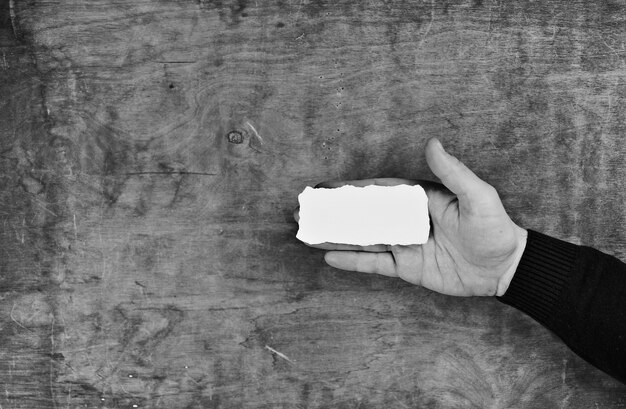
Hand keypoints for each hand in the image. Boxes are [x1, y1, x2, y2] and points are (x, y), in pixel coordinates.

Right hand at [294, 138, 526, 296]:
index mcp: (418, 199)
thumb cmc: (494, 229)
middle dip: (333, 212)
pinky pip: (374, 265)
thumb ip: (452, 173)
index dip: (350, 189)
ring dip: (335, 235)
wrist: (504, 269)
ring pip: (363, 239)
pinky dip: (352, 261)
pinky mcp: (407, 268)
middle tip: (303, 209)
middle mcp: (406, 220)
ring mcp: (404, 245)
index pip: (377, 192)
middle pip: (363, 215)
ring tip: (307, 231)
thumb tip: (432, 143)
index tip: (324, 187)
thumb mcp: (477, 197)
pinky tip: (329, 255)